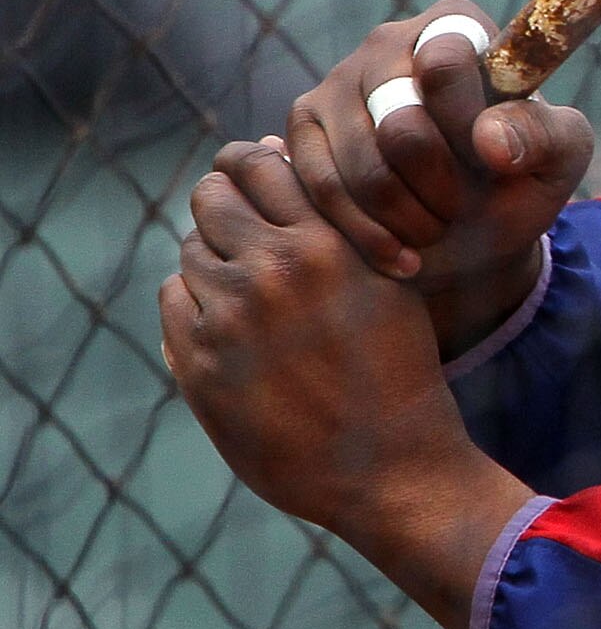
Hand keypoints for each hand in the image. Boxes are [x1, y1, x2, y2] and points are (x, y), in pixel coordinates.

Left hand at [163, 141, 533, 628]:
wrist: (390, 465)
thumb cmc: (398, 367)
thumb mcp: (389, 281)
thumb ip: (339, 225)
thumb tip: (276, 163)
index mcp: (326, 243)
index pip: (259, 164)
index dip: (252, 164)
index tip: (257, 178)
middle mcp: (272, 271)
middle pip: (211, 199)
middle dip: (224, 206)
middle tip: (242, 230)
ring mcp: (229, 319)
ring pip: (189, 252)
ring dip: (212, 260)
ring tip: (249, 291)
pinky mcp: (199, 365)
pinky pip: (174, 303)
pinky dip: (194, 304)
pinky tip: (233, 327)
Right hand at [284, 0, 595, 356]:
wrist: (471, 234)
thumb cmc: (519, 179)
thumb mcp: (559, 158)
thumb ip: (543, 135)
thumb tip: (491, 141)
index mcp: (456, 26)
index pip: (446, 63)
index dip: (468, 125)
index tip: (493, 163)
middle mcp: (388, 41)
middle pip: (398, 118)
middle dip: (438, 182)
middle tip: (459, 209)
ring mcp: (336, 84)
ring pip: (358, 160)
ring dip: (403, 214)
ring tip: (433, 232)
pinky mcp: (301, 130)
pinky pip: (319, 186)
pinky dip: (365, 232)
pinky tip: (400, 254)